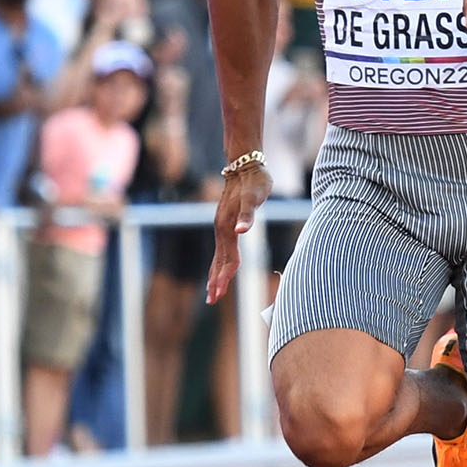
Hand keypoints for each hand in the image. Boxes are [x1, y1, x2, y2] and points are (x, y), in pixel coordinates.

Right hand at [203, 160, 265, 304]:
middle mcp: (222, 229)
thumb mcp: (254, 197)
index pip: (228, 257)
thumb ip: (248, 215)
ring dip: (215, 275)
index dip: (225, 275)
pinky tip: (220, 268)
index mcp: (228, 226)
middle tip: (212, 301)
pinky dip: (219, 262)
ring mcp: (222, 226)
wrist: (244, 166)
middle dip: (216, 281)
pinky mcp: (225, 223)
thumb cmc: (254, 182)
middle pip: (219, 260)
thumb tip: (241, 230)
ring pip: (218, 256)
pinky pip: (221, 249)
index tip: (220, 292)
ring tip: (213, 292)